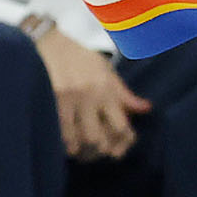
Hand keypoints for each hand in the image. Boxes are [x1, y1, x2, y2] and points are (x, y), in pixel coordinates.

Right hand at [34, 30, 149, 158]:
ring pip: (78, 140)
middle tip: (99, 152)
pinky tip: (67, 145)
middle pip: (98, 138)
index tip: (120, 148)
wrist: (51, 44)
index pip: (121, 126)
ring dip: (81, 151)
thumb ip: (124, 94)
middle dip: (100, 151)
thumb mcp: (107, 72)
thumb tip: (146, 109)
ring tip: (83, 152)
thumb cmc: (81, 58)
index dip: (123, 143)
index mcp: (107, 90)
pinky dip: (64, 144)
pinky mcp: (50, 103)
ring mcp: (69, 101)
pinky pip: (58, 133)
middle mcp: (90, 97)